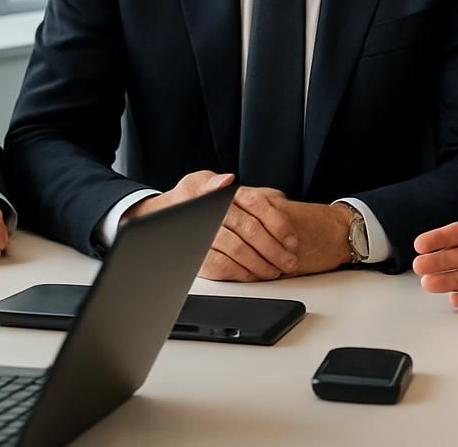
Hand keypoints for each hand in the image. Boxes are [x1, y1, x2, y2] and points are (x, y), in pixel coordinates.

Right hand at [126, 172, 302, 281]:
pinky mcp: (196, 255)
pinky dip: (243, 273)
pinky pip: (223, 266)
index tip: (292, 240)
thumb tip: (227, 180)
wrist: (164, 215)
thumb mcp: (204, 181)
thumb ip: (222, 182)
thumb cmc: (193, 198)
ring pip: (238, 250)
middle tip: (290, 262)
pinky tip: (255, 276)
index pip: (256, 205)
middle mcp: (212, 212)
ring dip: (261, 264)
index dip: (278, 224)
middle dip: (274, 249)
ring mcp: (203, 234)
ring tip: (276, 271)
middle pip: (250, 230)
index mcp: (221, 193)